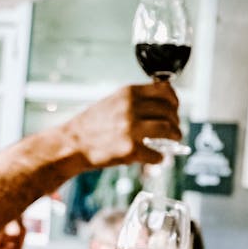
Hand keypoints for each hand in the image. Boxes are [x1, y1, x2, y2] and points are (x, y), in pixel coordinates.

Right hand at [67, 82, 181, 166]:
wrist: (72, 145)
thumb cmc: (90, 125)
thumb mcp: (112, 102)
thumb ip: (134, 101)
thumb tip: (159, 107)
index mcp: (128, 93)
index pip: (164, 90)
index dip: (174, 100)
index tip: (175, 108)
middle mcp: (131, 108)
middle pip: (168, 111)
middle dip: (176, 121)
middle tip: (175, 129)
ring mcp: (131, 129)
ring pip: (167, 129)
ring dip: (175, 136)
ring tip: (174, 140)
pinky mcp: (129, 150)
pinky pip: (156, 154)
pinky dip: (160, 157)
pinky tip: (158, 158)